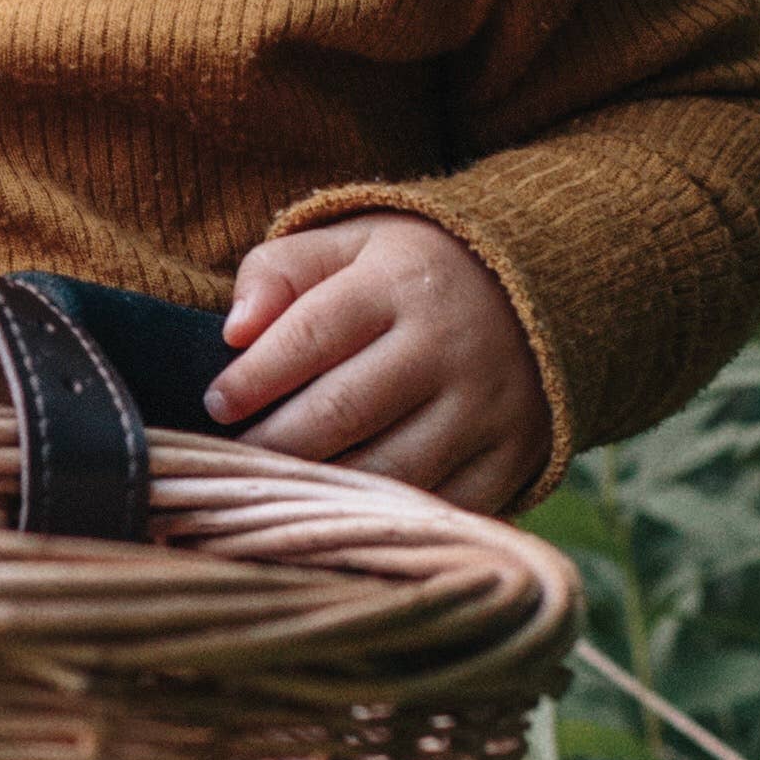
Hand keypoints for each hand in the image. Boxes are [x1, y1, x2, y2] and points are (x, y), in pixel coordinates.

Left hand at [203, 210, 546, 507]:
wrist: (543, 292)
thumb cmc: (412, 274)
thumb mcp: (352, 243)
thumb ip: (280, 271)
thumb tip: (233, 331)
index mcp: (402, 282)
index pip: (311, 334)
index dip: (254, 377)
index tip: (217, 403)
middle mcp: (449, 346)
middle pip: (342, 412)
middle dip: (273, 443)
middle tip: (236, 456)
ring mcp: (486, 408)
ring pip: (384, 471)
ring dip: (318, 488)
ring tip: (276, 487)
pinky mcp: (511, 458)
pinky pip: (435, 506)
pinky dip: (381, 515)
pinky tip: (339, 510)